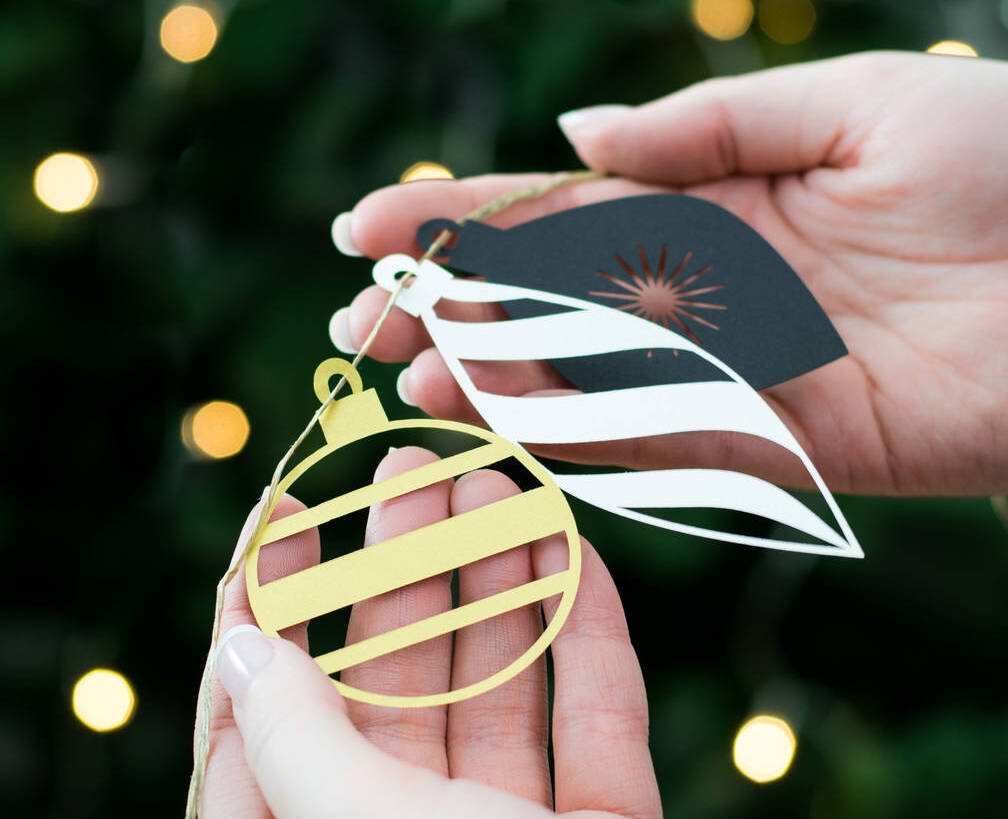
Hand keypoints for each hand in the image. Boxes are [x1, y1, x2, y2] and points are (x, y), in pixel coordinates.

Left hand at [197, 446, 659, 817]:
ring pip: (501, 685)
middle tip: (416, 471)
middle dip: (408, 563)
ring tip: (496, 488)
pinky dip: (590, 635)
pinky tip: (577, 557)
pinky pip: (599, 718)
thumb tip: (239, 645)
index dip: (273, 603)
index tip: (285, 510)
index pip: (273, 710)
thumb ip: (295, 741)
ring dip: (501, 581)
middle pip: (398, 675)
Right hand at [333, 51, 1007, 496]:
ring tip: (404, 374)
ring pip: (585, 375)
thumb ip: (710, 126)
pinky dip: (572, 425)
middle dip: (449, 308)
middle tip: (356, 320)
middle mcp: (704, 288)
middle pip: (551, 301)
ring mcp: (731, 366)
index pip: (561, 209)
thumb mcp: (854, 102)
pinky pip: (654, 432)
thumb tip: (576, 132)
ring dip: (489, 375)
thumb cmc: (1006, 160)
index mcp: (713, 202)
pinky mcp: (775, 438)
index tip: (370, 222)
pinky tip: (496, 410)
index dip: (463, 214)